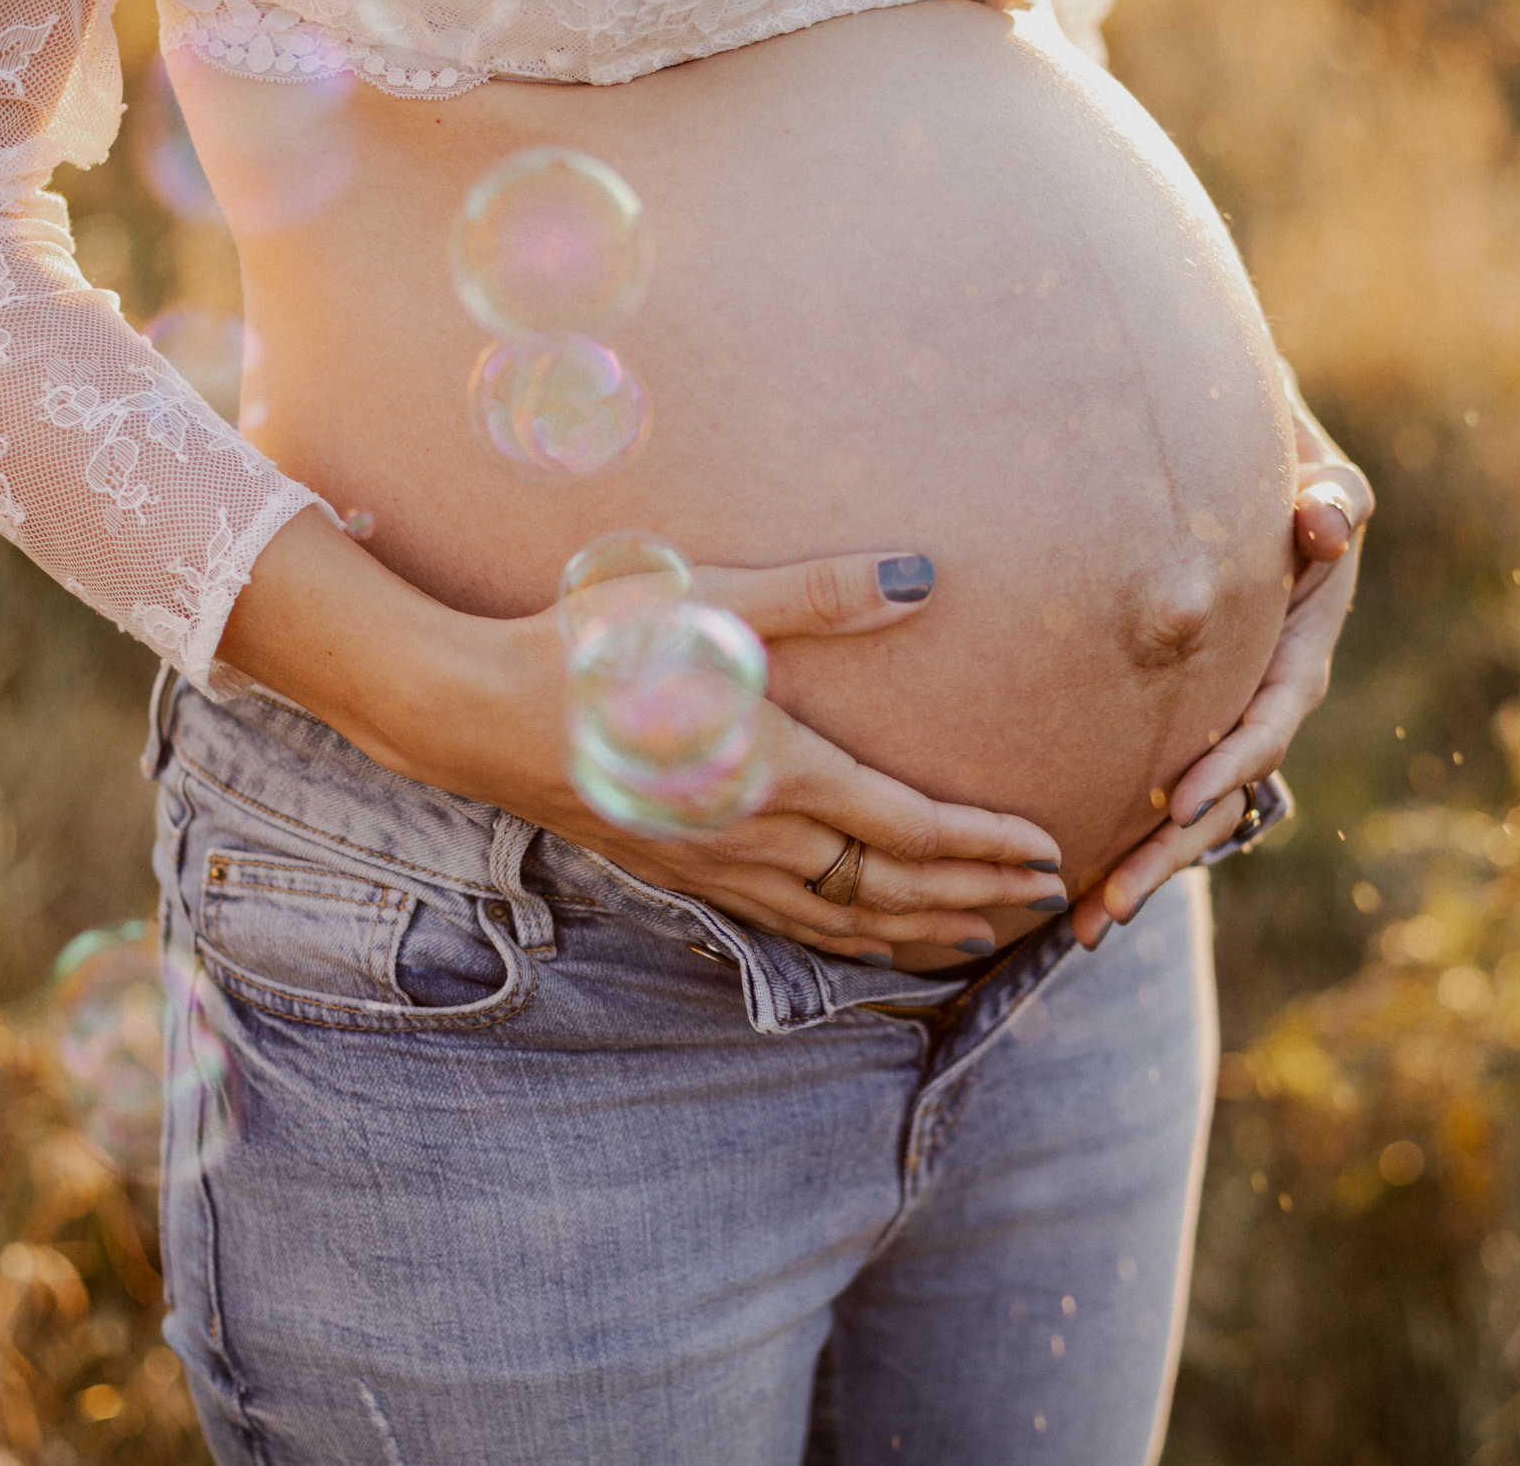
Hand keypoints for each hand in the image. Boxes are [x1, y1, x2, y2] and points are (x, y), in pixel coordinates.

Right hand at [224, 516, 1061, 965]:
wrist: (469, 712)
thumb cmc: (585, 644)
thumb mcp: (704, 597)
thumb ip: (819, 595)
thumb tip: (921, 577)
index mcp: (776, 768)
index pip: (908, 825)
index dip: (985, 846)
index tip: (1049, 852)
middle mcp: (754, 833)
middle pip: (890, 888)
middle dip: (977, 897)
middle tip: (1050, 903)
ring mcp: (711, 863)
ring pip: (838, 922)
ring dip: (916, 932)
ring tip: (979, 939)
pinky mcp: (674, 870)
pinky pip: (780, 923)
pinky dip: (839, 942)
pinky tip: (857, 941)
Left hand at [1067, 401, 1372, 949]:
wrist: (1247, 481)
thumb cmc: (1283, 475)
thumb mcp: (1319, 481)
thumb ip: (1331, 501)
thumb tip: (1325, 524)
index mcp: (1298, 654)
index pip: (1268, 719)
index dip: (1229, 764)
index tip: (1177, 801)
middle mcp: (1262, 703)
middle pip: (1222, 795)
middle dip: (1168, 853)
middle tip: (1112, 903)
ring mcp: (1221, 723)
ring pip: (1186, 812)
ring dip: (1139, 869)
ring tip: (1084, 925)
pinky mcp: (1183, 729)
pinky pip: (1153, 792)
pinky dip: (1118, 839)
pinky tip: (1069, 891)